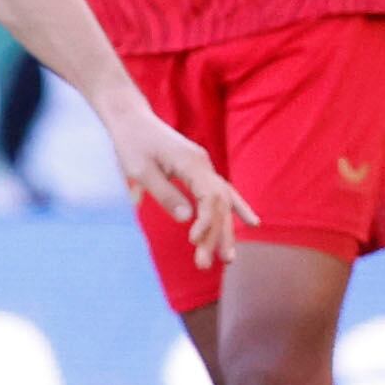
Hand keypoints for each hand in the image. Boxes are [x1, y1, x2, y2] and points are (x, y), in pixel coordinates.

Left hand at [105, 101, 256, 269]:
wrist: (132, 120)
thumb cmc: (132, 143)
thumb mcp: (140, 170)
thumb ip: (164, 193)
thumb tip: (186, 218)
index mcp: (191, 162)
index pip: (210, 197)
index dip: (206, 222)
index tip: (193, 242)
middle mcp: (203, 165)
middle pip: (220, 204)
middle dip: (215, 235)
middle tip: (204, 264)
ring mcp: (204, 167)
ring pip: (223, 202)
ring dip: (224, 230)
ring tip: (228, 260)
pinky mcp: (199, 171)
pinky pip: (223, 193)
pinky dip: (237, 209)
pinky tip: (253, 224)